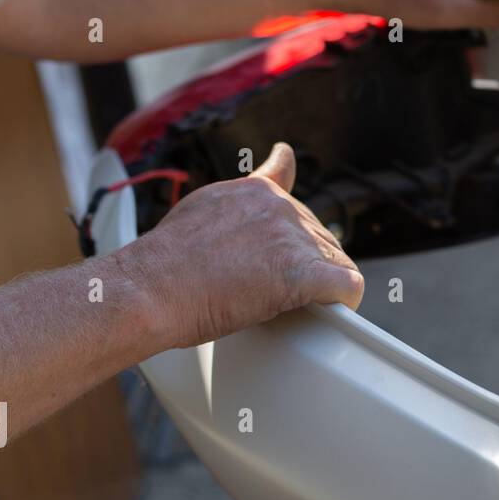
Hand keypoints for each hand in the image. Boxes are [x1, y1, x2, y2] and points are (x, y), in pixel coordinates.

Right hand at [117, 143, 363, 348]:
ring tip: (298, 305)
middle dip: (306, 263)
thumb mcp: (198, 212)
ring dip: (324, 285)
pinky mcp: (301, 273)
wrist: (152, 288)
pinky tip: (339, 310)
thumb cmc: (165, 264)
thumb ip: (231, 207)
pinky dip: (346, 299)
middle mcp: (278, 207)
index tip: (295, 233)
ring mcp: (291, 238)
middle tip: (281, 292)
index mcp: (253, 191)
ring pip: (335, 259)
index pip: (290, 189)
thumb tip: (238, 210)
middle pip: (318, 235)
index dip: (294, 223)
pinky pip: (346, 284)